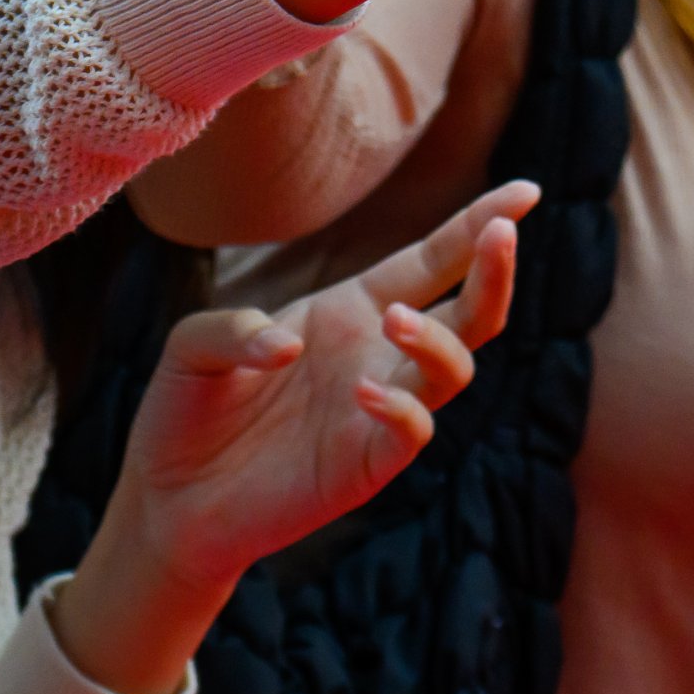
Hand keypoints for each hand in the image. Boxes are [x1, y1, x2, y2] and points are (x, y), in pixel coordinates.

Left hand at [51, 182, 532, 693]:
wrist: (166, 502)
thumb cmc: (186, 415)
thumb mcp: (189, 348)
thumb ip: (231, 328)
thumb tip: (290, 346)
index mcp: (352, 311)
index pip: (434, 260)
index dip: (480, 223)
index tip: (527, 191)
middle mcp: (380, 355)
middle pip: (470, 311)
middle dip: (495, 271)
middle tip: (503, 234)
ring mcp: (379, 411)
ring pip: (455, 367)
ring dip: (439, 337)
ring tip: (398, 320)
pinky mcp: (367, 465)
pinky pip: (413, 431)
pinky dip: (402, 406)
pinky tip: (364, 393)